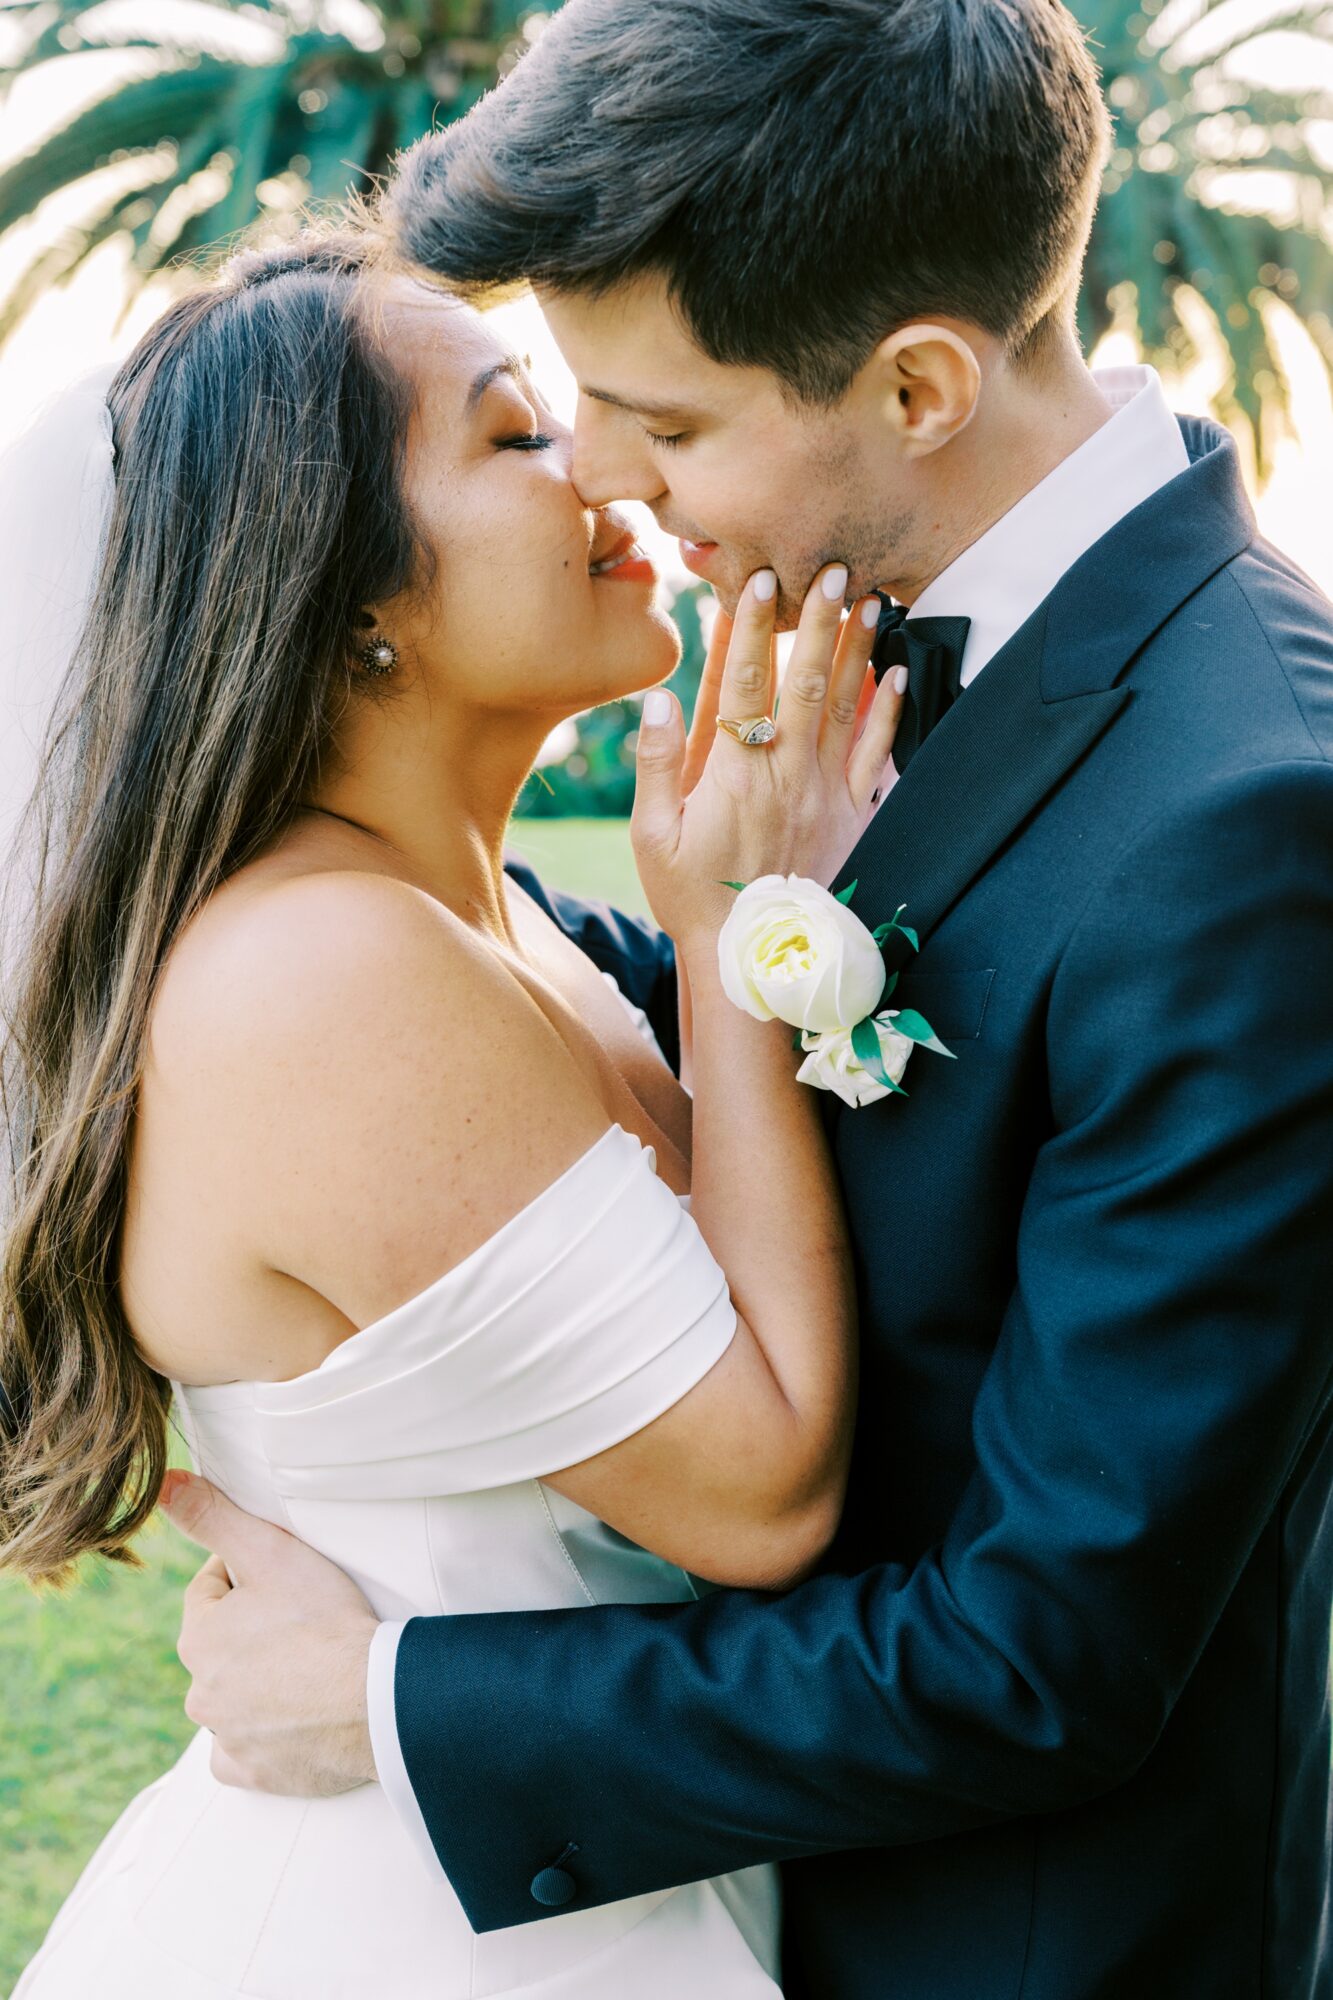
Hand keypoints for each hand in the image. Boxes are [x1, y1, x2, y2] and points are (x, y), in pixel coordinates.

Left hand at [158, 1470, 379, 1796]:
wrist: (374, 1699)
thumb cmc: (325, 1620)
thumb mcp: (269, 1551)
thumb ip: (213, 1517)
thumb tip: (166, 1486)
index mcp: (199, 1638)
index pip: (211, 1590)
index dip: (248, 1573)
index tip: (284, 1573)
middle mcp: (201, 1693)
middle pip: (222, 1646)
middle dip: (252, 1629)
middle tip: (303, 1617)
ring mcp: (228, 1738)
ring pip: (232, 1699)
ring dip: (258, 1681)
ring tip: (308, 1665)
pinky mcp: (258, 1774)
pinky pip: (244, 1753)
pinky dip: (262, 1737)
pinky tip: (293, 1720)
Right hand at [633, 565, 904, 948]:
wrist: (750, 961)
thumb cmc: (692, 899)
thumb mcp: (653, 837)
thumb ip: (655, 763)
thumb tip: (659, 697)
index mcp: (734, 773)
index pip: (744, 682)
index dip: (752, 626)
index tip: (759, 578)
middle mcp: (787, 773)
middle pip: (804, 681)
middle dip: (818, 619)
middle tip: (831, 566)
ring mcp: (826, 794)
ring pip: (846, 706)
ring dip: (857, 649)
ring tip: (869, 599)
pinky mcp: (854, 817)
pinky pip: (878, 756)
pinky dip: (889, 711)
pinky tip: (895, 673)